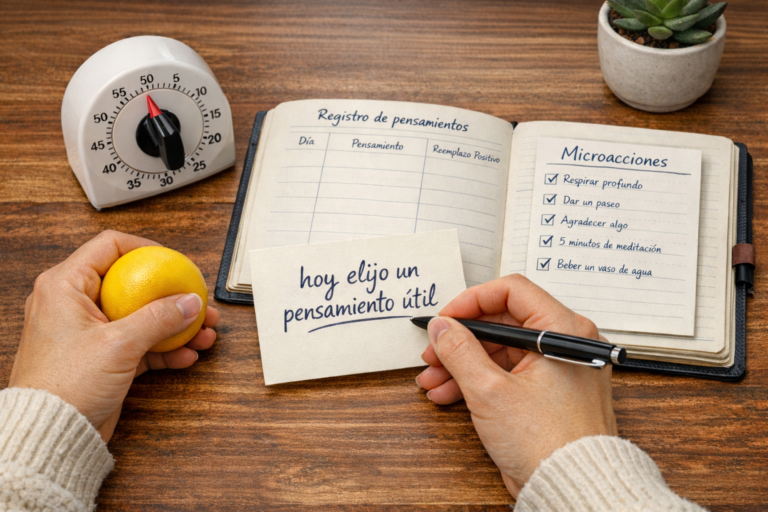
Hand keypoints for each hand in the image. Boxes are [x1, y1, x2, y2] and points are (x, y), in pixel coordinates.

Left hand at [8, 230, 218, 442]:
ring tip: (203, 332)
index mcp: (65, 286)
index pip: (110, 247)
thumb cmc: (62, 386)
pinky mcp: (102, 358)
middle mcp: (75, 304)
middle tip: (197, 301)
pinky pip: (141, 343)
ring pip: (142, 316)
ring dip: (175, 324)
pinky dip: (164, 348)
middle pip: (133, 283)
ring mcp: (90, 332)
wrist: (50, 435)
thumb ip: (159, 319)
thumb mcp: (118, 345)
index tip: (175, 262)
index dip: (145, 249)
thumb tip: (190, 302)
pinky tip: (186, 355)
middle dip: (172, 294)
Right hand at [414, 274, 616, 497]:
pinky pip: (506, 373)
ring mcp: (554, 369)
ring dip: (461, 364)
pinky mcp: (545, 392)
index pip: (512, 291)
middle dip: (460, 340)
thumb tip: (442, 327)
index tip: (446, 318)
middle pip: (501, 323)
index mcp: (563, 330)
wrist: (574, 489)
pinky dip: (477, 380)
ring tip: (433, 380)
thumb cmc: (551, 444)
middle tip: (433, 353)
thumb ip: (460, 351)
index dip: (472, 301)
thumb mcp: (490, 391)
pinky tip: (449, 393)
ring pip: (499, 350)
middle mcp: (563, 343)